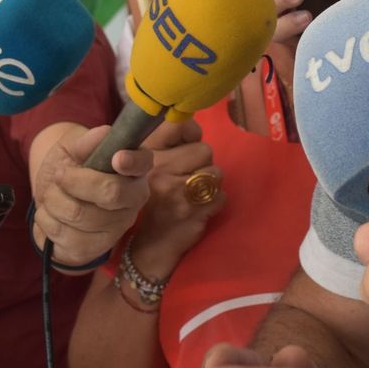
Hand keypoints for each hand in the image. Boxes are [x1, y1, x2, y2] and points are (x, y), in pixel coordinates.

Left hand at [31, 126, 153, 269]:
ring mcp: (116, 228)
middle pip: (111, 191)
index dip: (133, 162)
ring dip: (53, 200)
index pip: (143, 163)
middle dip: (74, 180)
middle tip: (60, 175)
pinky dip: (45, 219)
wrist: (52, 205)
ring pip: (79, 213)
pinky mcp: (94, 249)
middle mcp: (133, 199)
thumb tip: (104, 132)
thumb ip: (87, 141)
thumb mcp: (73, 150)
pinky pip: (62, 233)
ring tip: (52, 195)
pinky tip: (51, 215)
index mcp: (134, 170)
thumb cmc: (69, 171)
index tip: (117, 159)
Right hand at [131, 122, 223, 271]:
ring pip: (215, 173)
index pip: (179, 125)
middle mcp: (160, 170)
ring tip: (194, 194)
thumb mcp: (151, 166)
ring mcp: (177, 191)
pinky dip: (214, 203)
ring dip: (210, 185)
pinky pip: (220, 196)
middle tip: (188, 179)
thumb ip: (170, 142)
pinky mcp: (193, 210)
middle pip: (204, 150)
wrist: (151, 244)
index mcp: (148, 155)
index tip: (186, 144)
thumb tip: (193, 123)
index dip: (189, 132)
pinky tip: (199, 208)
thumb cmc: (154, 199)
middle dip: (202, 164)